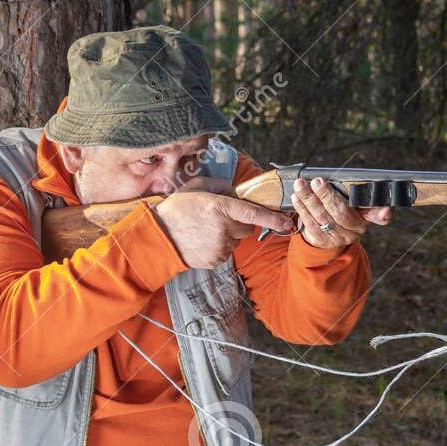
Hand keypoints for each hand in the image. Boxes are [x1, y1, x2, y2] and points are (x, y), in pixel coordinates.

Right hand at [153, 188, 294, 268]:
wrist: (158, 237)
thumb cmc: (176, 209)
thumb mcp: (195, 186)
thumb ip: (219, 185)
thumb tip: (233, 188)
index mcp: (220, 207)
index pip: (254, 213)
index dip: (273, 218)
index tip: (287, 221)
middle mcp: (223, 229)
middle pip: (247, 227)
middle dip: (240, 222)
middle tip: (220, 218)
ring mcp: (220, 247)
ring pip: (236, 240)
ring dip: (228, 235)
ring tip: (206, 229)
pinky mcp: (216, 260)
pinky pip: (227, 252)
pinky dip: (220, 246)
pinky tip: (203, 240)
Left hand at [292, 177, 393, 249]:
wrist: (329, 234)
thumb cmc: (341, 210)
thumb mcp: (353, 203)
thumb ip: (360, 195)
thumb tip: (368, 191)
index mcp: (367, 217)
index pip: (379, 215)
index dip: (383, 213)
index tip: (386, 209)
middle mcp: (356, 230)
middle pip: (341, 212)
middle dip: (327, 195)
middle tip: (316, 182)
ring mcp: (339, 237)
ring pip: (323, 217)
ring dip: (309, 199)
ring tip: (300, 186)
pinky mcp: (323, 241)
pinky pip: (311, 224)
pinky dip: (303, 209)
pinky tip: (297, 199)